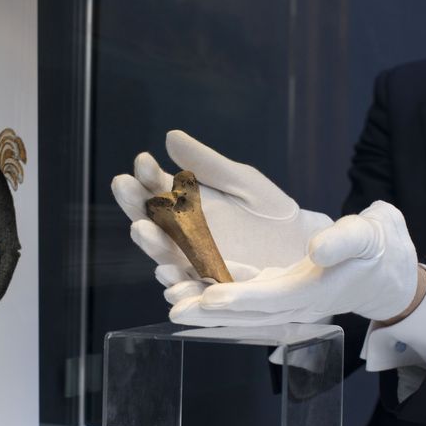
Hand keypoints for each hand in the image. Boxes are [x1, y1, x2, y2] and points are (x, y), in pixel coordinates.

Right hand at [111, 130, 331, 270]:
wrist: (302, 247)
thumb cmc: (269, 212)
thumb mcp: (241, 181)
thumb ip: (207, 164)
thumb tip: (170, 136)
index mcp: (184, 205)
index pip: (156, 187)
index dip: (147, 174)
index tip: (142, 160)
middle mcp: (181, 234)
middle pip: (150, 220)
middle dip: (135, 203)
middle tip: (124, 186)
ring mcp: (193, 262)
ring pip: (163, 255)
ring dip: (150, 243)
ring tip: (141, 228)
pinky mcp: (212, 289)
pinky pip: (190, 290)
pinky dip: (177, 286)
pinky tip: (166, 274)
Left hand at [169, 201, 421, 325]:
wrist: (391, 270)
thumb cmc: (381, 246)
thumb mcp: (370, 233)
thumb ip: (345, 240)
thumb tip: (317, 247)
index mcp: (317, 289)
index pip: (272, 298)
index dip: (240, 298)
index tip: (210, 297)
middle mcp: (297, 301)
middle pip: (248, 312)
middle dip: (211, 313)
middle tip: (174, 310)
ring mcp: (287, 299)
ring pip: (242, 308)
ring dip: (208, 309)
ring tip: (173, 304)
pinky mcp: (281, 290)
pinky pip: (246, 297)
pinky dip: (220, 295)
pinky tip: (193, 287)